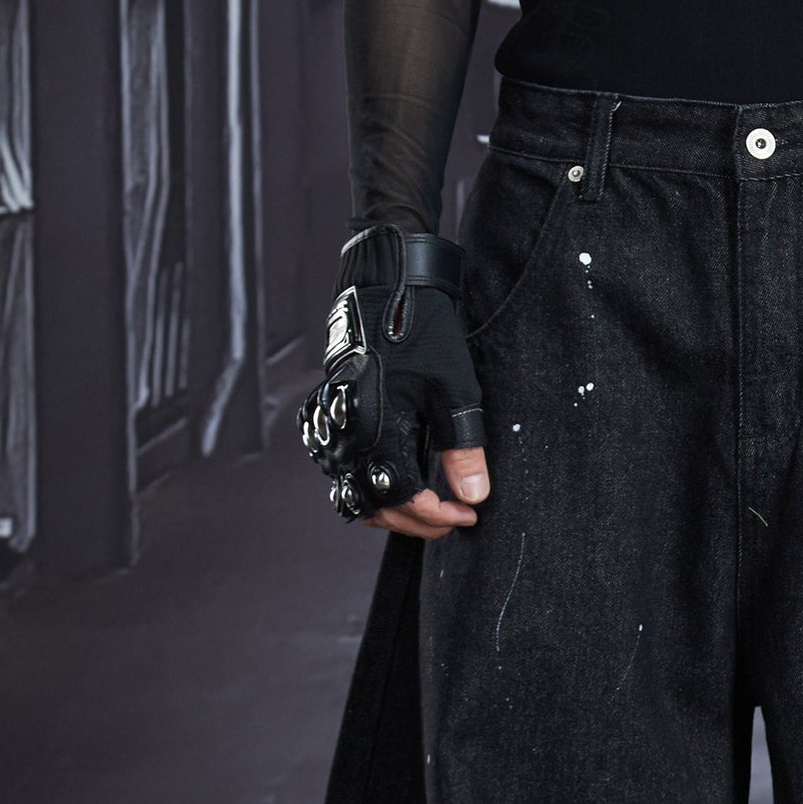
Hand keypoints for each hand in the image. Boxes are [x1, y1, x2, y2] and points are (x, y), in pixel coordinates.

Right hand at [299, 226, 484, 525]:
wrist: (386, 283)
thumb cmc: (422, 330)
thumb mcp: (455, 391)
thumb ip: (462, 449)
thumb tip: (474, 497)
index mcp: (375, 430)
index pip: (401, 499)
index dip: (435, 517)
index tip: (466, 515)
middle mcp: (346, 435)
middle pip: (375, 505)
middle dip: (416, 521)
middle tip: (452, 518)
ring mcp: (332, 426)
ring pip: (353, 491)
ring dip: (390, 508)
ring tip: (428, 506)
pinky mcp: (329, 414)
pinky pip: (339, 468)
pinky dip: (367, 485)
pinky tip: (397, 480)